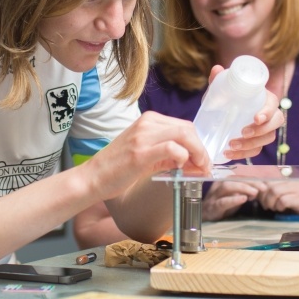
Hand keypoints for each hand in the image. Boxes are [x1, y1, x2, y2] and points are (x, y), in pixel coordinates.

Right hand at [84, 111, 209, 199]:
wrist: (93, 177)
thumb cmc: (118, 168)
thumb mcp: (146, 154)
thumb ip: (168, 154)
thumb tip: (193, 161)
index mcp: (148, 120)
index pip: (184, 126)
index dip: (198, 144)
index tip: (202, 161)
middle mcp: (147, 123)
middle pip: (187, 129)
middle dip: (201, 149)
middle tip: (204, 167)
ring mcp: (143, 136)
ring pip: (184, 135)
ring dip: (197, 153)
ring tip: (198, 169)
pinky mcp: (140, 152)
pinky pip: (172, 149)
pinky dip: (183, 158)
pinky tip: (180, 169)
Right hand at [201, 180, 267, 220]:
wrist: (205, 216)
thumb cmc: (222, 204)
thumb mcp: (235, 195)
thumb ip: (245, 190)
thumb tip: (259, 187)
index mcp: (225, 179)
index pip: (240, 173)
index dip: (253, 175)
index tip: (265, 179)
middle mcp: (219, 184)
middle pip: (235, 178)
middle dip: (251, 181)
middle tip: (264, 187)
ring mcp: (215, 195)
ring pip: (228, 186)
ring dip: (243, 188)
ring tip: (255, 193)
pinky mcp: (213, 206)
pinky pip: (223, 201)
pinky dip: (234, 200)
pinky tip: (243, 199)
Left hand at [205, 65, 284, 161]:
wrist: (220, 111)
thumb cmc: (226, 96)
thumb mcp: (221, 88)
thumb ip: (219, 79)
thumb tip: (216, 69)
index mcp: (263, 97)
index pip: (273, 103)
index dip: (268, 111)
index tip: (256, 118)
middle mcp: (268, 114)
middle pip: (275, 124)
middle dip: (261, 131)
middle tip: (243, 132)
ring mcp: (264, 130)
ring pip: (267, 139)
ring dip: (250, 144)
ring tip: (231, 145)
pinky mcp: (256, 142)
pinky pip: (255, 151)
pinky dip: (243, 155)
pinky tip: (228, 154)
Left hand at [256, 180, 298, 213]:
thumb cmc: (295, 203)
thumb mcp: (281, 194)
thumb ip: (269, 190)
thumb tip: (253, 190)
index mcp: (286, 176)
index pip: (268, 175)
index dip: (259, 185)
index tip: (255, 195)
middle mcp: (292, 179)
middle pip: (269, 184)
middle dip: (264, 196)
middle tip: (265, 205)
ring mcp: (297, 188)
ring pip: (275, 191)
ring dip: (271, 202)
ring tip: (273, 208)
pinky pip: (284, 200)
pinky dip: (279, 206)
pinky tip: (282, 209)